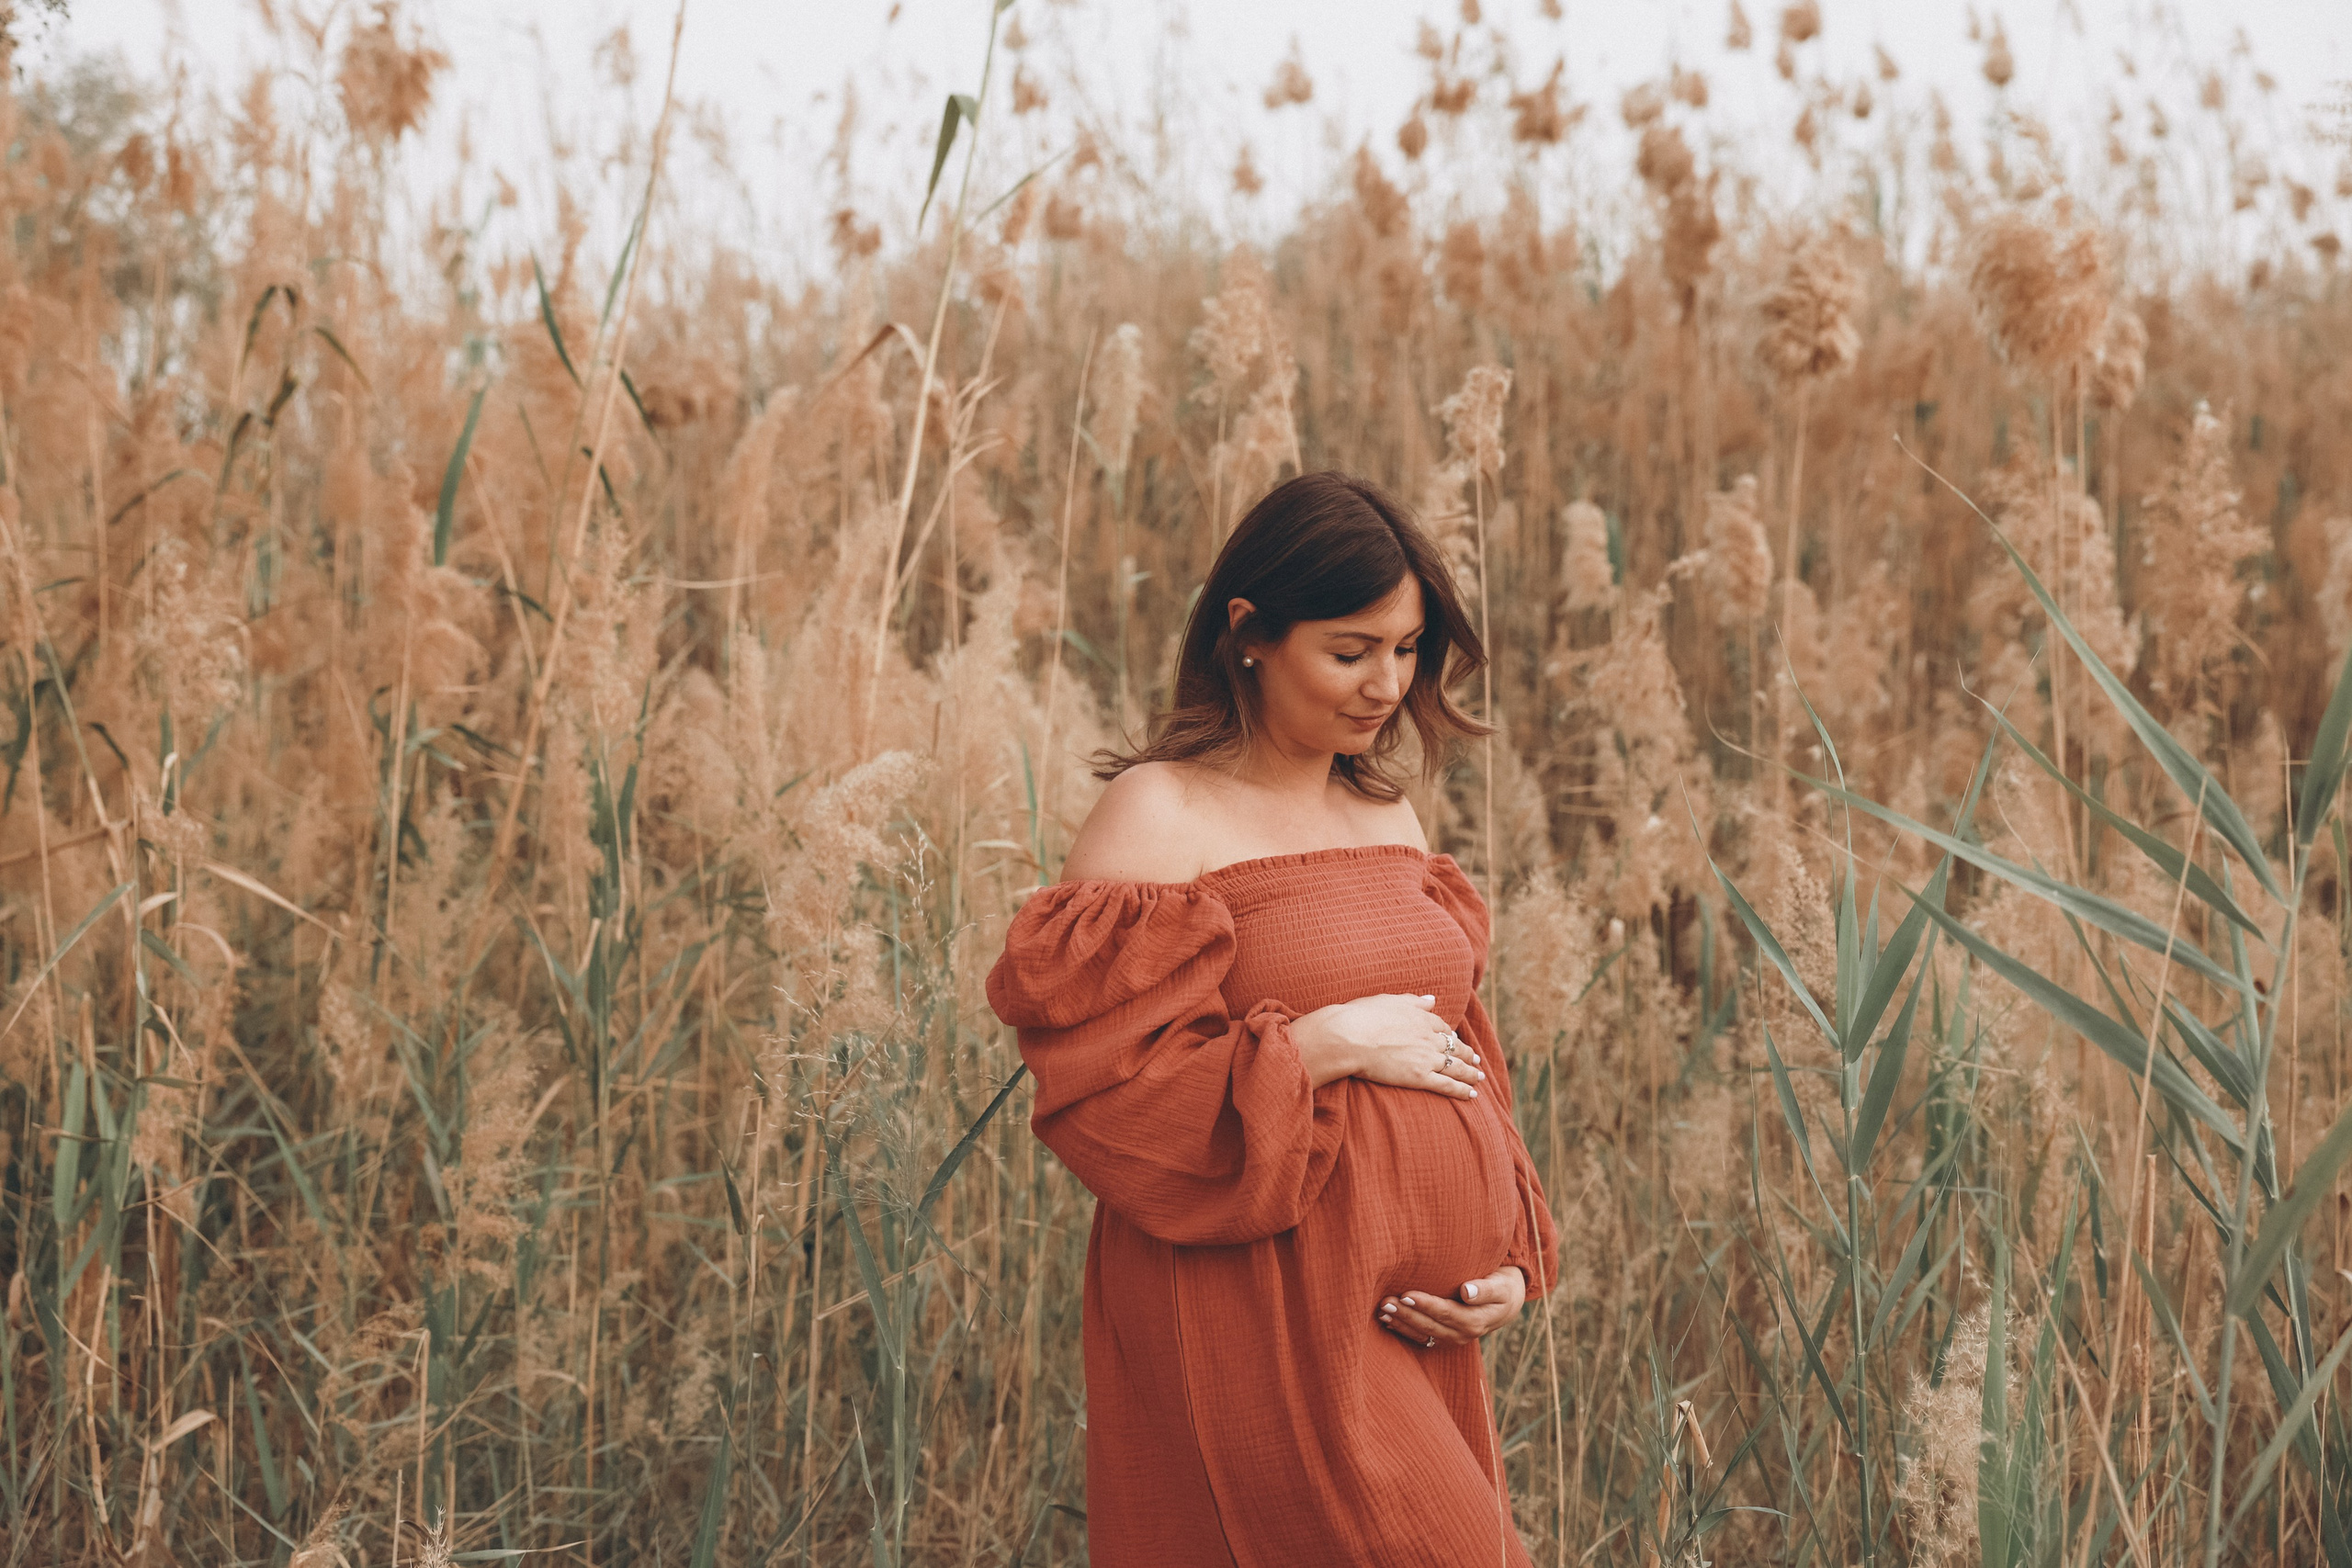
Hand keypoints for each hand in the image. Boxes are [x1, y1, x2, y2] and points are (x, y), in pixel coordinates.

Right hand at [1290, 993, 1483, 1098]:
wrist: (1348, 1037)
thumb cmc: (1360, 1016)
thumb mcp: (1388, 1000)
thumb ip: (1413, 1001)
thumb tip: (1432, 999)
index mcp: (1420, 1018)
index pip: (1441, 1026)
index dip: (1449, 1034)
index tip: (1454, 1039)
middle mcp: (1428, 1037)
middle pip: (1454, 1047)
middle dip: (1467, 1053)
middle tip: (1476, 1059)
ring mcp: (1426, 1058)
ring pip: (1455, 1066)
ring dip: (1470, 1072)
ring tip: (1479, 1077)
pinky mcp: (1420, 1077)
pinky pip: (1447, 1085)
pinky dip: (1461, 1089)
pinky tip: (1472, 1094)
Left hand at [1376, 1267, 1525, 1347]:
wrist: (1506, 1304)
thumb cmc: (1502, 1286)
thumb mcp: (1501, 1285)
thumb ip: (1485, 1289)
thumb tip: (1466, 1291)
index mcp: (1476, 1321)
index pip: (1446, 1313)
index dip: (1426, 1304)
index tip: (1406, 1294)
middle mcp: (1463, 1334)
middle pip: (1430, 1325)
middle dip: (1406, 1314)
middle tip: (1386, 1302)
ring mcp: (1452, 1338)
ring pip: (1422, 1333)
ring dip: (1401, 1323)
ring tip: (1382, 1311)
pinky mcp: (1444, 1337)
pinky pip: (1421, 1337)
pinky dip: (1404, 1329)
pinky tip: (1388, 1321)